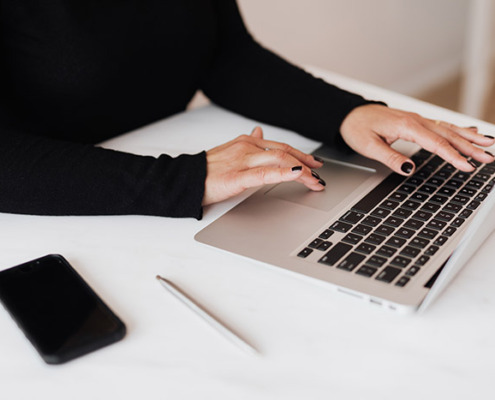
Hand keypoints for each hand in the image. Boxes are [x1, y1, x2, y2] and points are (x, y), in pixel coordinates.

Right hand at [202, 127, 324, 205]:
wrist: (185, 179)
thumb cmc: (206, 169)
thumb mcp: (229, 151)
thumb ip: (247, 142)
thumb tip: (259, 132)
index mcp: (246, 142)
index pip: (280, 147)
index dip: (300, 154)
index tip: (314, 162)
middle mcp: (247, 147)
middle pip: (285, 153)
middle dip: (307, 163)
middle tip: (321, 173)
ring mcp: (243, 160)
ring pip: (280, 161)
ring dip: (303, 171)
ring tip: (316, 181)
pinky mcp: (237, 176)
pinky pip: (265, 174)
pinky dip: (284, 173)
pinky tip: (298, 175)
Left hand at [340, 104, 494, 174]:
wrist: (350, 114)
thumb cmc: (357, 128)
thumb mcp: (368, 146)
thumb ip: (390, 157)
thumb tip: (408, 169)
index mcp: (406, 126)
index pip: (435, 143)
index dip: (453, 156)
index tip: (468, 166)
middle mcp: (416, 120)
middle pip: (448, 135)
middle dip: (470, 147)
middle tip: (489, 157)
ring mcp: (417, 120)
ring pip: (448, 128)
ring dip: (469, 137)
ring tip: (489, 144)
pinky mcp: (416, 122)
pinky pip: (442, 125)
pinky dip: (458, 129)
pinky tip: (470, 131)